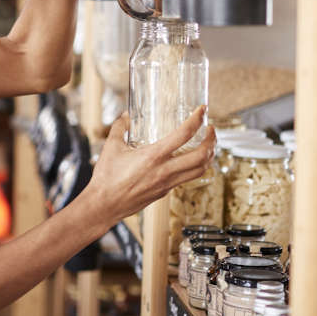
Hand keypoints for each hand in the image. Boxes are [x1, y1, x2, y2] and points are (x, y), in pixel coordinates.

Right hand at [83, 105, 215, 225]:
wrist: (105, 205)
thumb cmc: (106, 177)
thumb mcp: (111, 147)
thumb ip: (120, 128)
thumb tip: (126, 115)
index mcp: (153, 156)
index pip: (184, 134)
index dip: (197, 119)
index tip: (202, 110)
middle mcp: (165, 170)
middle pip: (201, 156)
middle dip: (211, 140)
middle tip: (211, 129)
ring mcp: (167, 183)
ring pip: (200, 170)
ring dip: (208, 156)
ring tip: (208, 145)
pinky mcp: (165, 191)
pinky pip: (188, 178)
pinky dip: (196, 167)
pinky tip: (191, 160)